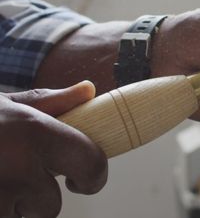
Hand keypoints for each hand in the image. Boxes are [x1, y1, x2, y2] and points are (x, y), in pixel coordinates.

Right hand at [0, 82, 106, 217]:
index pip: (90, 163)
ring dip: (11, 207)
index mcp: (32, 130)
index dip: (93, 177)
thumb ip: (47, 103)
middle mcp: (17, 165)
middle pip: (51, 205)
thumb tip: (88, 91)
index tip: (82, 181)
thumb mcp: (3, 104)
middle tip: (18, 179)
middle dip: (38, 198)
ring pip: (23, 217)